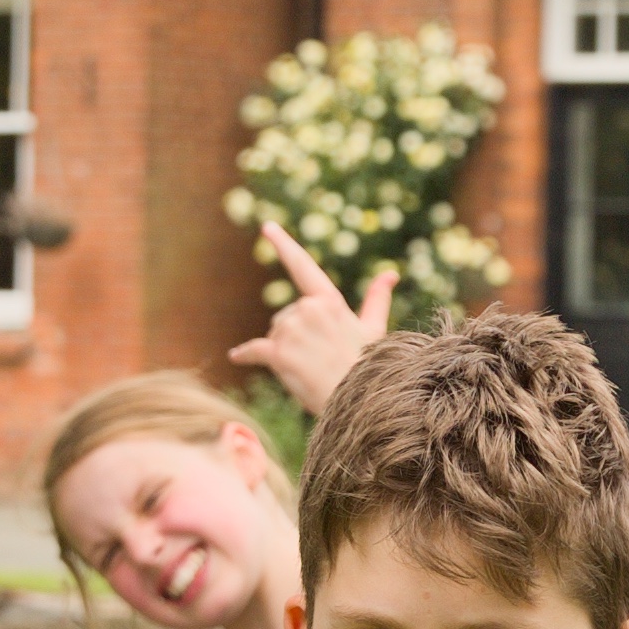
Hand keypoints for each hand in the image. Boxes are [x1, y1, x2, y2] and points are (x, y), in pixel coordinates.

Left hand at [223, 219, 395, 417]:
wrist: (363, 402)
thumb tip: (391, 273)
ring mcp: (293, 330)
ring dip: (283, 352)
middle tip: (317, 360)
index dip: (284, 245)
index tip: (267, 227)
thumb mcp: (373, 329)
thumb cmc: (370, 367)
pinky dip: (246, 354)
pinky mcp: (279, 353)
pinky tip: (237, 357)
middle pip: (284, 318)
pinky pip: (254, 350)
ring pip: (273, 335)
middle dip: (293, 337)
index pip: (303, 267)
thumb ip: (377, 299)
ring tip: (308, 369)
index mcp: (330, 301)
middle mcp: (309, 309)